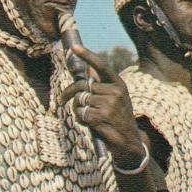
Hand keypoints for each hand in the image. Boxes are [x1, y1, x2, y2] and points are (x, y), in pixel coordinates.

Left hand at [61, 44, 144, 165]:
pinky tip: (91, 125)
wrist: (130, 143)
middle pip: (82, 85)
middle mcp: (116, 91)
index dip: (87, 55)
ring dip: (77, 110)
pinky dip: (81, 120)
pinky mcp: (104, 117)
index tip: (73, 47)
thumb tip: (86, 70)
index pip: (101, 66)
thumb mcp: (113, 99)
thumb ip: (99, 85)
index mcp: (118, 84)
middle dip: (69, 93)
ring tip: (87, 117)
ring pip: (80, 101)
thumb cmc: (117, 119)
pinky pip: (82, 114)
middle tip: (61, 99)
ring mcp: (110, 104)